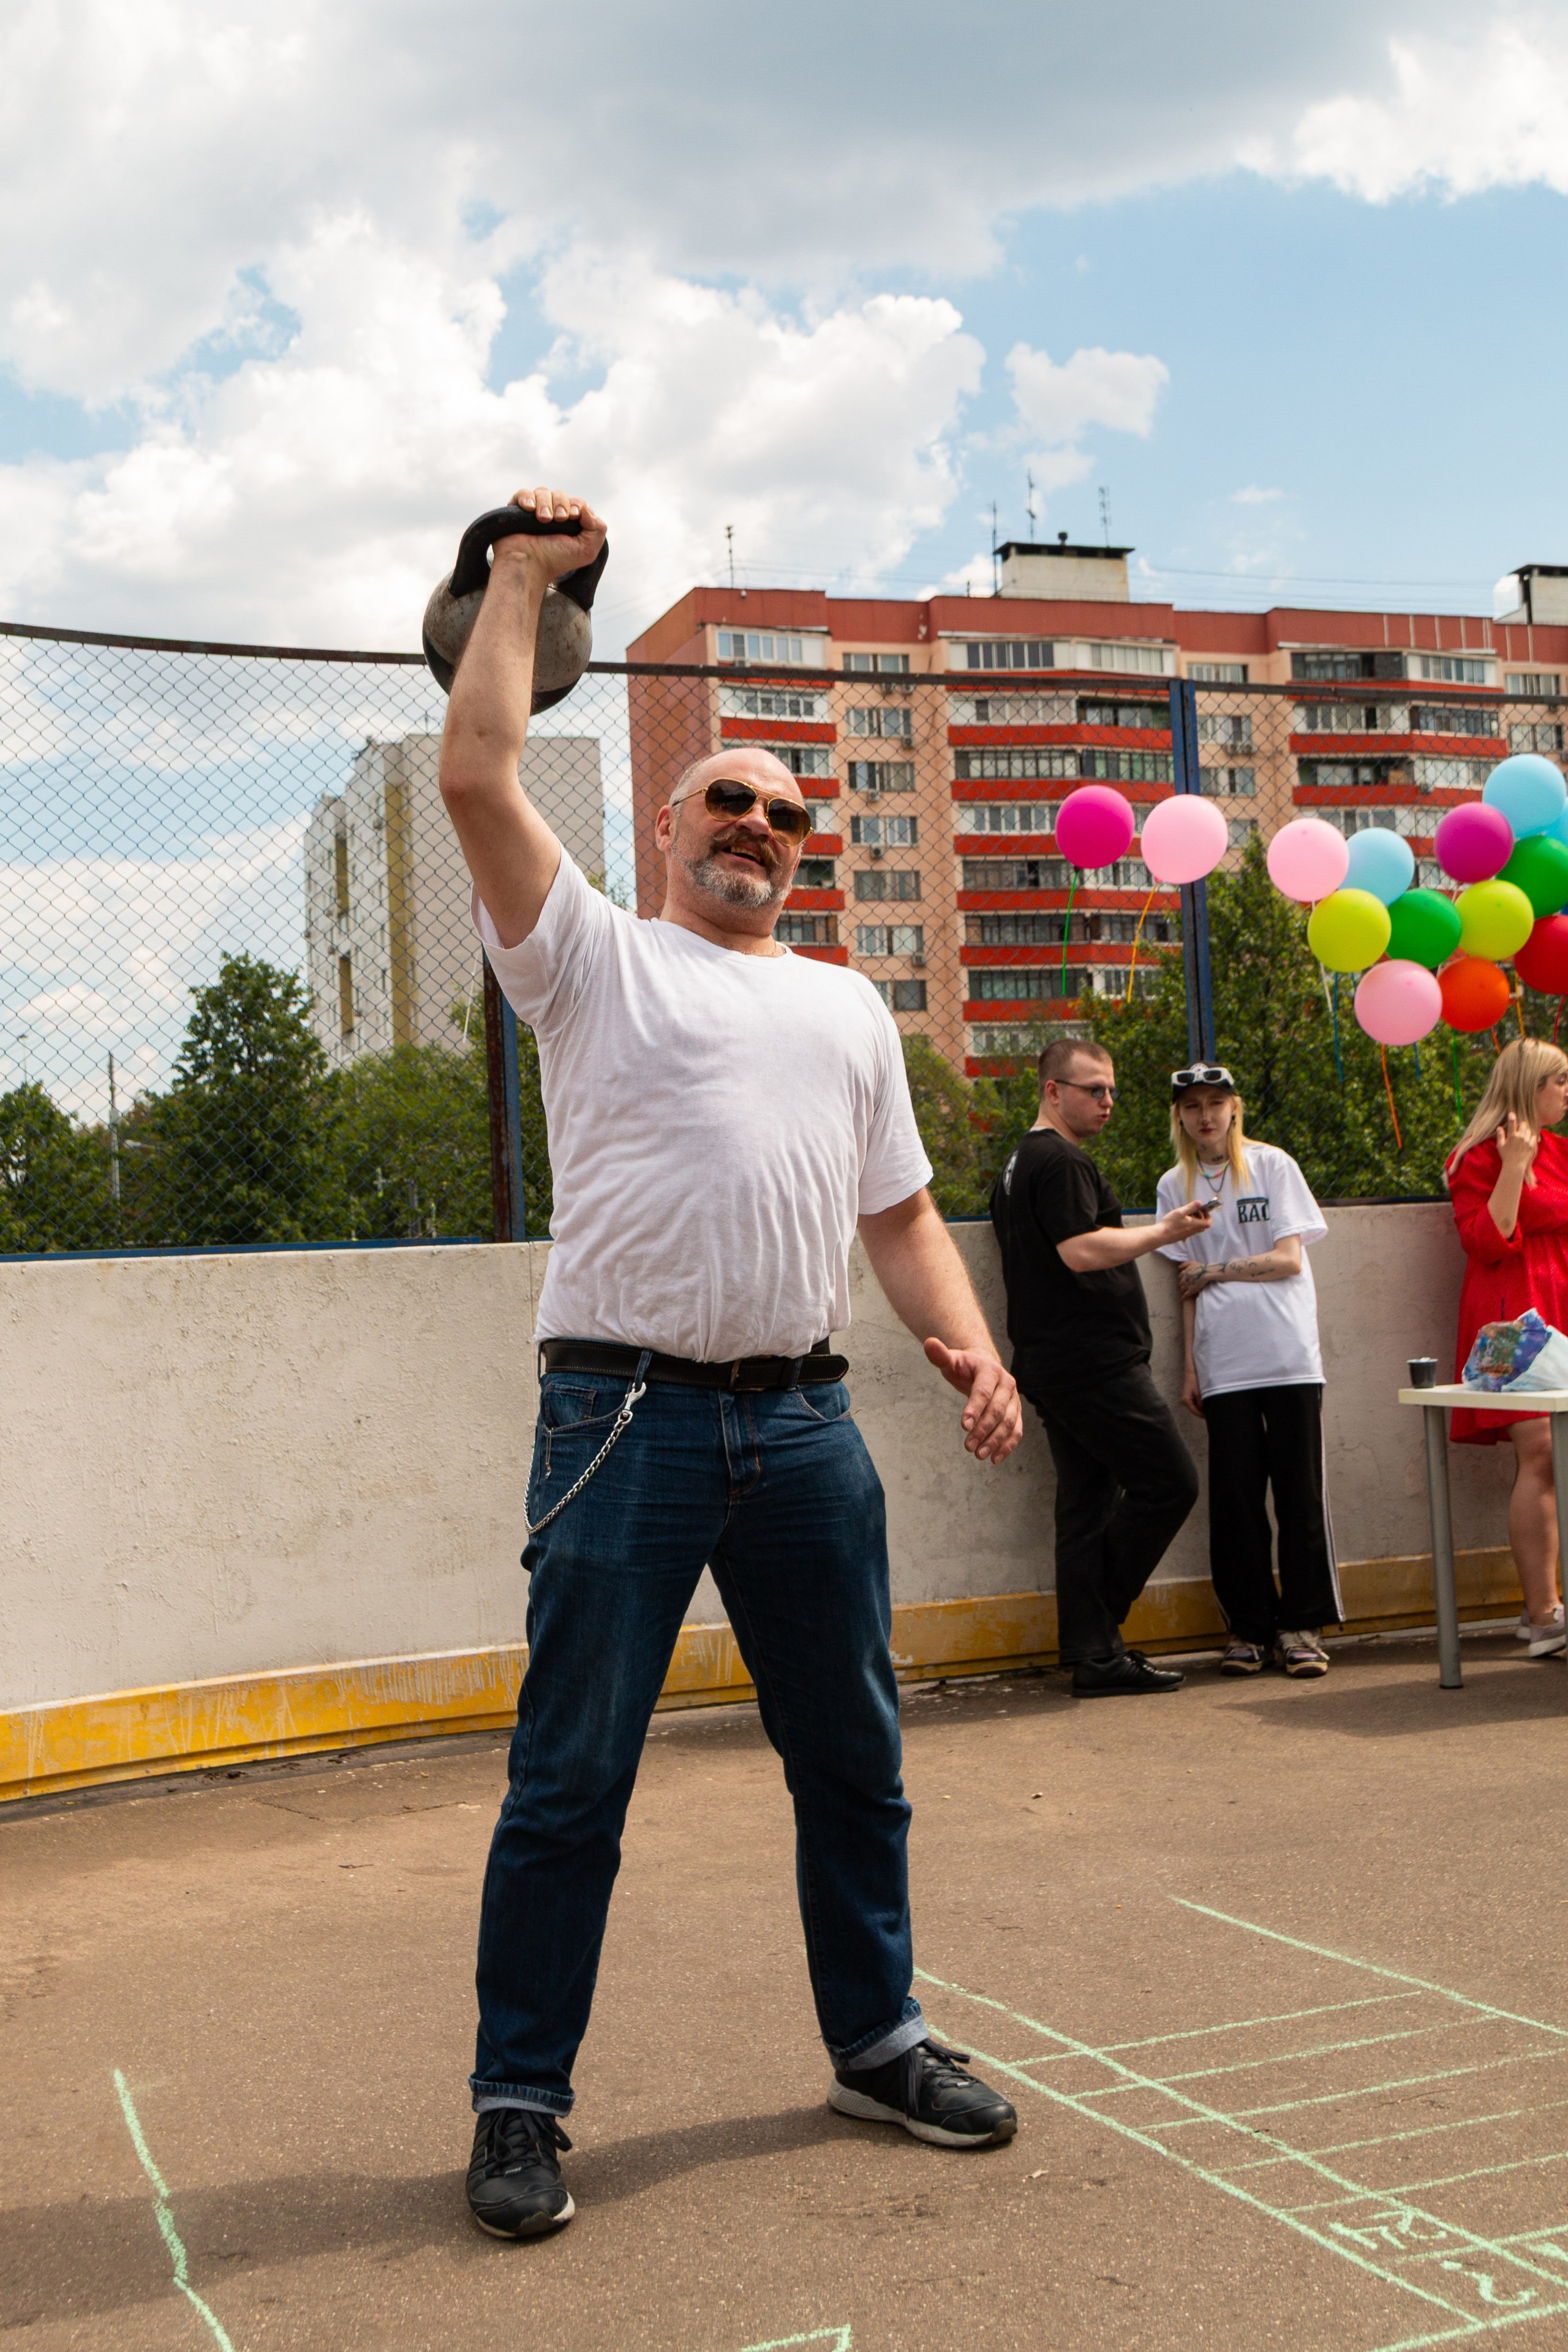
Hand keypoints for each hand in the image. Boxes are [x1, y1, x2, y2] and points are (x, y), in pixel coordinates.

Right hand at [494, 487, 607, 585]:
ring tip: (544, 519)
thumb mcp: (586, 550)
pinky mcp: (517, 511)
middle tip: (559, 519)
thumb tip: (587, 509)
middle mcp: (552, 516)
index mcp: (569, 523)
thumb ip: (597, 530)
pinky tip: (529, 509)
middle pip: (560, 495)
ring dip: (545, 503)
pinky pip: (522, 494)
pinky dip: (527, 497)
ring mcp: (534, 512)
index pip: (576, 502)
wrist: (529, 566)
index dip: (576, 504)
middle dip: (561, 504)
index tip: (573, 516)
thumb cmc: (556, 561)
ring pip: (542, 492)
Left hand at [924, 1340, 1022, 1464]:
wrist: (983, 1367)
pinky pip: (1016, 1431)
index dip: (974, 1408)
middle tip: (969, 1447)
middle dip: (983, 1430)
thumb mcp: (951, 1360)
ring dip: (996, 1441)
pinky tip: (996, 1459)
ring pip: (1009, 1423)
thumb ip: (940, 1355)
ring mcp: (1014, 1400)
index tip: (963, 1426)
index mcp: (991, 1370)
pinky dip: (1008, 1445)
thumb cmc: (963, 1365)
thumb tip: (929, 1343)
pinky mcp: (1016, 1413)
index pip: (983, 1391)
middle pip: (997, 1410)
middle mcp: (1007, 1384)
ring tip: (979, 1455)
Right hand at [1161, 1199, 1213, 1246]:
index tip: (1203, 1211)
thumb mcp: (1180, 1212)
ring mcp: (1187, 1235)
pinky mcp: (1182, 1236)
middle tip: (1195, 1211)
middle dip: (1201, 1218)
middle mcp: (1193, 1231)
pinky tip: (1180, 1221)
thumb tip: (1200, 1203)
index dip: (1208, 1217)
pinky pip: (1190, 1230)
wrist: (1160, 1235)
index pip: (1208, 1223)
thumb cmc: (1170, 1223)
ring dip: (1195, 1221)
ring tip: (1186, 1215)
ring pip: (1196, 1228)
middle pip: (1203, 1226)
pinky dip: (1190, 1225)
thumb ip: (1191, 1207)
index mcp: (1194, 1225)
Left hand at [1177, 1260, 1212, 1301]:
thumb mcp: (1191, 1262)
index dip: (1182, 1278)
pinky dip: (1184, 1296)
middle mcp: (1184, 1279)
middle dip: (1182, 1284)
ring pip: (1182, 1289)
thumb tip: (1179, 1267)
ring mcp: (1187, 1285)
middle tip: (1185, 1285)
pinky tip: (1183, 1298)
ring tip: (1184, 1291)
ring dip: (1183, 1289)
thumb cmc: (1199, 1266)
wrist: (1205, 1272)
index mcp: (1183, 1273)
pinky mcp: (1191, 1290)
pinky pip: (1185, 1295)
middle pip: (1180, 1283)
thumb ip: (1184, 1264)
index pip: (1180, 1277)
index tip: (1184, 1279)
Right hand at [1181, 1365, 1204, 1416]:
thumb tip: (1204, 1410)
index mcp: (1186, 1400)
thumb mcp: (1199, 1393)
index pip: (1194, 1411)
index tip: (1208, 1418)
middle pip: (1194, 1410)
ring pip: (1195, 1407)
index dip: (1201, 1415)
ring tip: (1209, 1409)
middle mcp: (1185, 1401)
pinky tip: (1206, 1404)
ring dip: (1201, 1408)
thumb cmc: (1194, 1381)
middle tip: (1210, 1414)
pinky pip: (1195, 1403)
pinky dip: (1200, 1404)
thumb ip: (1201, 1402)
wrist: (1191, 1372)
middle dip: (1202, 1412)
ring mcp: (1187, 1399)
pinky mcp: (1189, 1397)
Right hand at [1496, 1112, 1538, 1177]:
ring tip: (1523, 1135)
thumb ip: (1500, 1136)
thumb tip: (1499, 1128)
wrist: (1515, 1165)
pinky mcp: (1532, 1145)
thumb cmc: (1506, 1156)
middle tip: (1519, 1128)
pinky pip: (1534, 1137)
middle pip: (1523, 1124)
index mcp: (1512, 1136)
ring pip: (1529, 1130)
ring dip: (1526, 1130)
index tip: (1511, 1113)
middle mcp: (1520, 1137)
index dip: (1512, 1117)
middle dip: (1521, 1124)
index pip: (1512, 1124)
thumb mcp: (1500, 1146)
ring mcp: (1527, 1141)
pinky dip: (1531, 1136)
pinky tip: (1528, 1140)